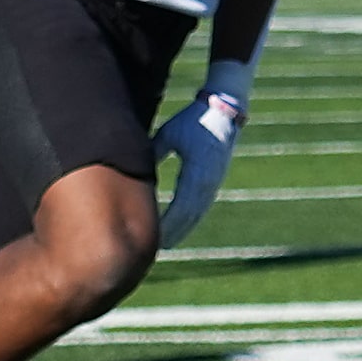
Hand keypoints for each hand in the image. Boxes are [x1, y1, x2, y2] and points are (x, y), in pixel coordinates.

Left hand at [151, 60, 253, 248]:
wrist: (223, 112)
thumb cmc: (193, 121)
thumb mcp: (169, 135)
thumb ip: (154, 154)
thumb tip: (137, 172)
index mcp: (198, 172)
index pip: (182, 205)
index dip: (168, 223)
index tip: (154, 236)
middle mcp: (209, 182)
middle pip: (190, 216)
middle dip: (173, 233)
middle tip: (155, 248)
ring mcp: (213, 183)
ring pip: (196, 213)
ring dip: (181, 229)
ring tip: (164, 244)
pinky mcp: (213, 181)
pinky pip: (200, 205)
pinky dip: (188, 219)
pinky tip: (177, 227)